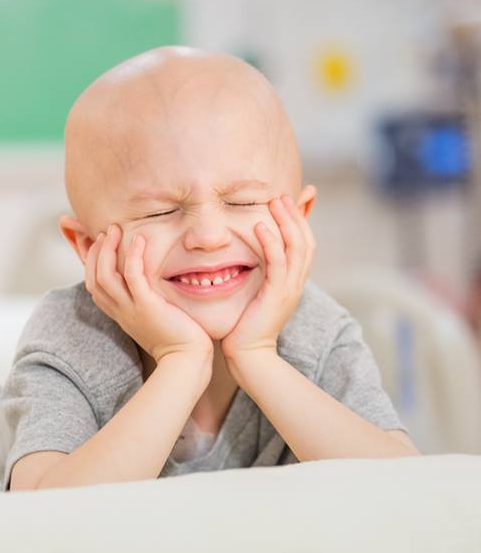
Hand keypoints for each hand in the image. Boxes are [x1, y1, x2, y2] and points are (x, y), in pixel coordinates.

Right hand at [84, 223, 212, 362]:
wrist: (186, 359)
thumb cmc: (175, 338)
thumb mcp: (150, 317)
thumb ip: (142, 301)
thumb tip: (144, 284)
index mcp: (118, 313)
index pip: (92, 284)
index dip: (92, 262)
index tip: (100, 243)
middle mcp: (119, 311)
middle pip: (93, 278)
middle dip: (96, 251)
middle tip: (106, 231)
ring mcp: (131, 309)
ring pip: (105, 276)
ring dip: (107, 249)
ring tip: (114, 230)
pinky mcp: (147, 306)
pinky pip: (133, 277)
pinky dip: (133, 256)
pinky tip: (139, 240)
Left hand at [222, 194, 315, 367]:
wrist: (249, 356)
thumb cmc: (245, 327)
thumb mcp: (255, 295)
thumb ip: (256, 276)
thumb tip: (249, 260)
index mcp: (292, 282)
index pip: (305, 245)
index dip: (300, 222)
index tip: (289, 201)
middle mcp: (296, 283)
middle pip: (306, 241)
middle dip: (296, 216)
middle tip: (282, 195)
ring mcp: (289, 289)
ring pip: (297, 248)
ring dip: (287, 222)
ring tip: (275, 202)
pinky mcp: (276, 295)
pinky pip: (278, 263)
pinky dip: (271, 242)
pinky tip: (261, 226)